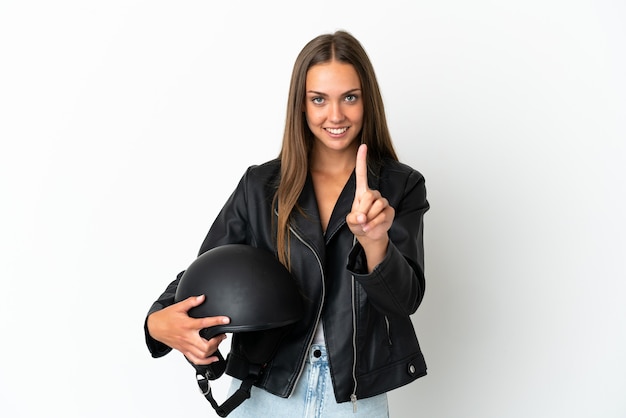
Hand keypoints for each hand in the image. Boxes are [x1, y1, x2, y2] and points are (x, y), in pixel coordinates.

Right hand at [147, 294, 229, 364]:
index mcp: (187, 325)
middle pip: (205, 346)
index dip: (217, 321)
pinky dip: (206, 361)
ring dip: (213, 350)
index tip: (226, 320)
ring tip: (218, 343)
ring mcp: (186, 346)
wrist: (155, 327)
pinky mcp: (184, 351)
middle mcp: (187, 338)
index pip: (204, 323)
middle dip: (217, 341)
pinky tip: (213, 358)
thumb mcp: (178, 307)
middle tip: (222, 335)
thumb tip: (202, 297)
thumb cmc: (166, 317)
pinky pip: (196, 360)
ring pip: (202, 355)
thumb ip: (191, 302)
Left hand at [346, 144, 393, 268]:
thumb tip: (362, 216)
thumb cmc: (359, 224)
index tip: (363, 145)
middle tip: (360, 218)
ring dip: (369, 218)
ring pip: (377, 206)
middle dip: (363, 210)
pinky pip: (382, 216)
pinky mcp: (390, 210)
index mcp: (362, 192)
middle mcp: (374, 194)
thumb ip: (353, 218)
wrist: (370, 235)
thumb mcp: (350, 221)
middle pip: (369, 196)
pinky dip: (374, 224)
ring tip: (366, 223)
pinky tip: (370, 227)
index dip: (362, 159)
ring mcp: (383, 202)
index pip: (362, 173)